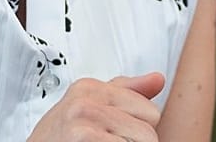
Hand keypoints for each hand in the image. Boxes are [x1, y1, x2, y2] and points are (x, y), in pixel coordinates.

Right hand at [26, 71, 164, 141]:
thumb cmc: (57, 140)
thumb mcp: (86, 108)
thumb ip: (124, 93)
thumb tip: (158, 79)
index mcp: (89, 88)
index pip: (149, 110)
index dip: (135, 130)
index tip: (110, 135)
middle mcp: (86, 100)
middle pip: (149, 128)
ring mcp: (84, 119)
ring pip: (143, 141)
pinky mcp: (83, 136)